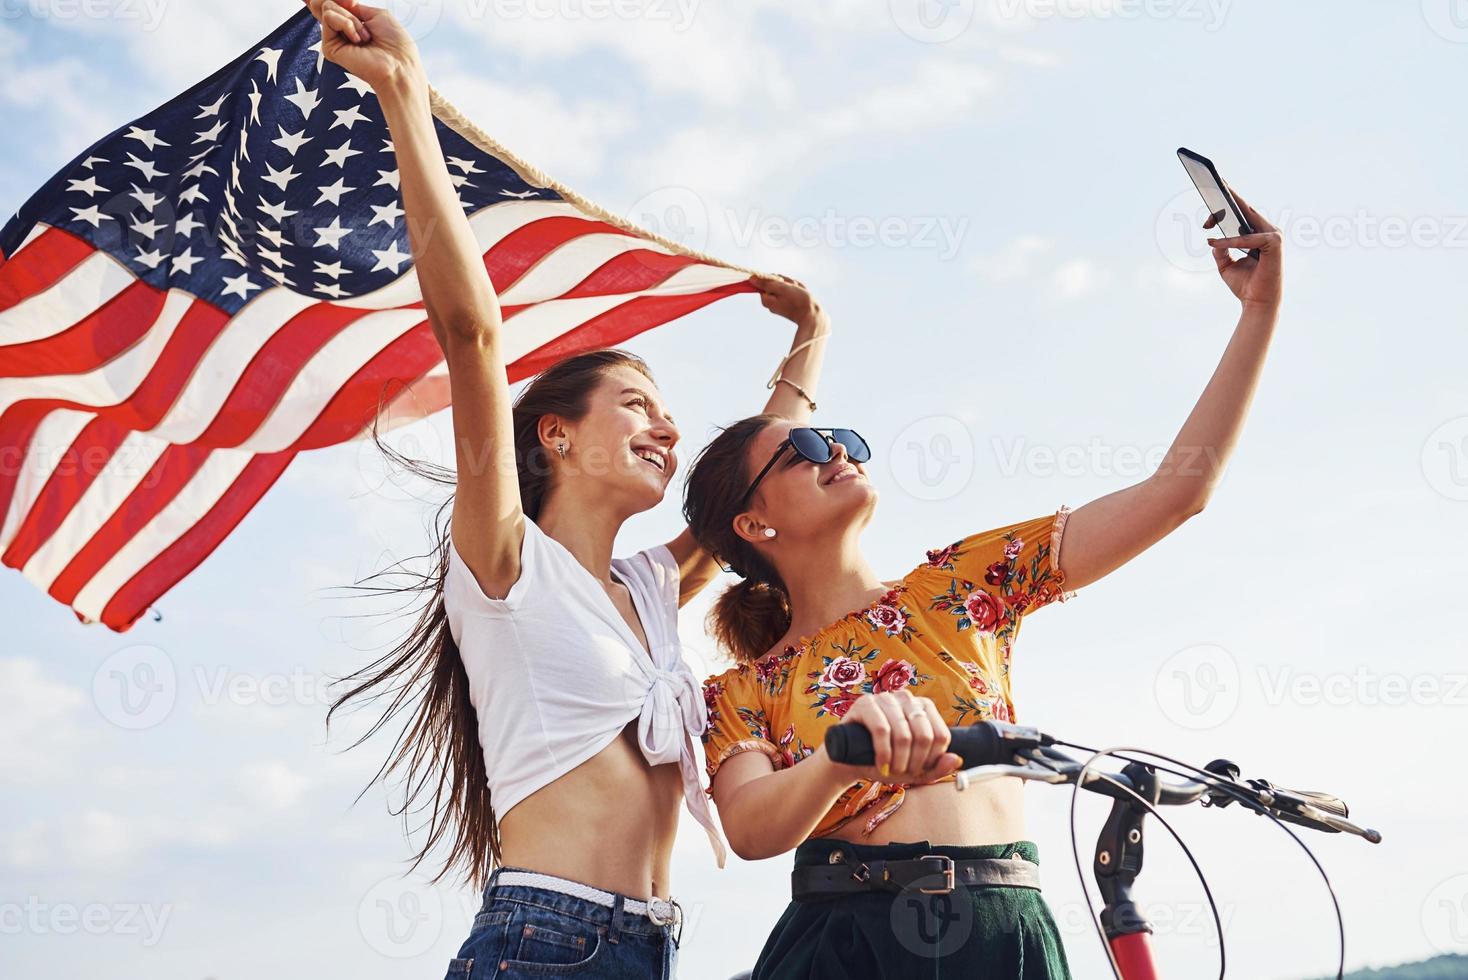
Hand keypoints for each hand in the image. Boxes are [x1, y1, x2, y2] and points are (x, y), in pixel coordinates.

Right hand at [301, 0, 422, 93]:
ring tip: (365, 36)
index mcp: (352, 24)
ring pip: (328, 9)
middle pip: (327, 4)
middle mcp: (341, 32)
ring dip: (351, 18)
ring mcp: (334, 40)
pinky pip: (330, 18)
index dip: (319, 1)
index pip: (329, 7)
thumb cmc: (394, 43)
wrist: (398, 64)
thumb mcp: (375, 14)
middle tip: (361, 23)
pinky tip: (358, 40)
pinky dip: (348, 24)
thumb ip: (351, 6)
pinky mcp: (329, 47)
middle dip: (345, 6)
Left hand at [751, 274, 823, 327]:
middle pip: (774, 283)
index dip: (776, 278)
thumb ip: (766, 283)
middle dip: (785, 282)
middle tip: (794, 287)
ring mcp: (778, 304)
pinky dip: (794, 290)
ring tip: (799, 291)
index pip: (765, 281)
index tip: (784, 283)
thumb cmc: (797, 301)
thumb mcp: (781, 288)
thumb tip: (751, 279)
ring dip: (791, 285)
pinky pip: (788, 292)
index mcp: (765, 299)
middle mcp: (770, 303)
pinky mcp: (786, 305)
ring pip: (783, 286)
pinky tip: (800, 294)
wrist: (812, 316)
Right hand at [832, 692, 962, 785]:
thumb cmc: (884, 762)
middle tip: (904, 773)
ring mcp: (885, 698)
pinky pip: (881, 729)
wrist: (849, 761)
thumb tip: (956, 760)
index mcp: (924, 708)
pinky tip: (881, 764)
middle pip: (924, 735)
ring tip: (891, 771)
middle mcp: (907, 698)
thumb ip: (937, 768)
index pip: (941, 735)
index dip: (932, 759)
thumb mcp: (913, 770)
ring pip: (904, 734)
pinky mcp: (865, 703)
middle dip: (915, 762)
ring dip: (899, 761)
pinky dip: (884, 753)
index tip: (919, 770)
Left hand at [1203, 185, 1282, 311]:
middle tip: (1213, 185)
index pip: (1243, 213)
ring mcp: (1274, 235)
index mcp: (1258, 234)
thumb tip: (1212, 239)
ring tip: (1211, 209)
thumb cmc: (1245, 286)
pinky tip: (1215, 240)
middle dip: (1228, 199)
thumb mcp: (1226, 265)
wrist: (1257, 304)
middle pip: (1245, 210)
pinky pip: (1248, 239)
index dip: (1228, 202)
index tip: (1212, 191)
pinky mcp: (1275, 243)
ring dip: (1228, 213)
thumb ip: (1221, 249)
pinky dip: (1232, 240)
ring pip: (1248, 218)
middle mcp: (1268, 231)